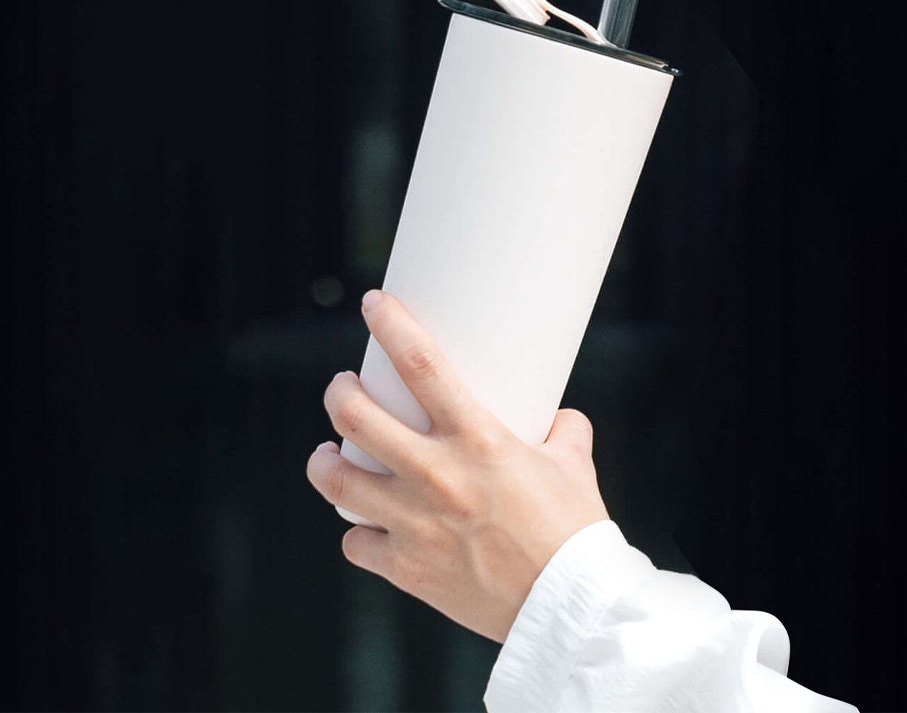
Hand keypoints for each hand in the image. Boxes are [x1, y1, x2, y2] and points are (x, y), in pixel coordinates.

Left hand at [306, 289, 610, 643]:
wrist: (570, 609)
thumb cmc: (575, 530)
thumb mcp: (574, 465)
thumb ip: (563, 431)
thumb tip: (557, 419)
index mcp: (479, 439)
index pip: (420, 363)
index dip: (390, 323)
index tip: (374, 303)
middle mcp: (437, 475)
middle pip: (356, 416)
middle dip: (338, 392)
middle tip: (344, 388)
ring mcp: (414, 524)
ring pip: (336, 479)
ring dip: (325, 461)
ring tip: (330, 453)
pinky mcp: (406, 568)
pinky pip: (355, 543)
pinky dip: (359, 532)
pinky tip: (367, 525)